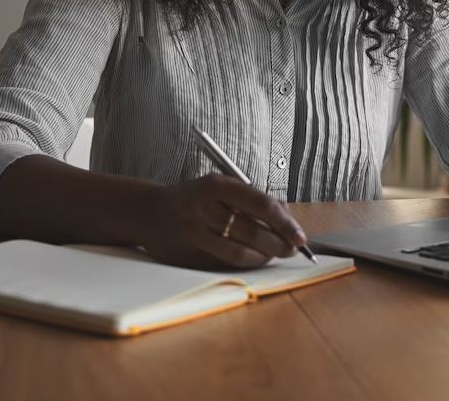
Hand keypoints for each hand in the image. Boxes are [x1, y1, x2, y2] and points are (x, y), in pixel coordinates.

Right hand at [138, 173, 307, 268]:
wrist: (148, 212)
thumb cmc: (194, 198)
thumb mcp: (220, 187)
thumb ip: (251, 199)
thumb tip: (288, 216)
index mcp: (216, 185)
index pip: (260, 204)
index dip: (284, 223)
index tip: (300, 236)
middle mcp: (203, 207)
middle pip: (252, 231)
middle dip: (278, 244)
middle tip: (291, 249)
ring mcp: (192, 232)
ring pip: (238, 252)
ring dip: (263, 257)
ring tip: (273, 254)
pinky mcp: (186, 254)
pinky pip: (223, 263)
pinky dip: (243, 263)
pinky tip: (253, 259)